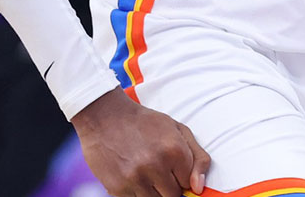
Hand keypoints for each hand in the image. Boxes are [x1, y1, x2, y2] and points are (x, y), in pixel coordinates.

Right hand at [73, 90, 210, 196]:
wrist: (105, 116)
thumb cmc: (143, 122)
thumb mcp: (177, 129)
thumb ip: (198, 157)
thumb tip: (199, 187)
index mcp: (175, 150)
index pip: (189, 183)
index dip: (181, 177)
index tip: (172, 168)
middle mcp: (156, 165)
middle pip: (173, 196)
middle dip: (168, 186)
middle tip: (157, 170)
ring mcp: (136, 179)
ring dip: (153, 191)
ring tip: (145, 172)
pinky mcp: (118, 188)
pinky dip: (136, 192)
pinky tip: (131, 175)